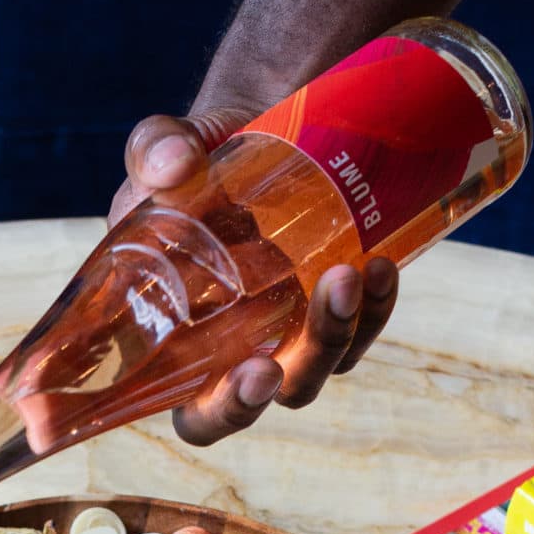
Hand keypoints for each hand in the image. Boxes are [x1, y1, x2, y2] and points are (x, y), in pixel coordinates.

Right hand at [112, 112, 398, 447]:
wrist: (256, 122)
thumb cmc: (194, 157)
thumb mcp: (160, 145)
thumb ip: (152, 149)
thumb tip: (174, 164)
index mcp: (180, 336)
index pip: (194, 409)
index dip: (218, 412)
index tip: (248, 377)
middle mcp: (239, 344)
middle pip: (264, 401)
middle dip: (283, 383)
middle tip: (276, 362)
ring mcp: (293, 325)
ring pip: (321, 364)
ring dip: (336, 333)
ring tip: (345, 276)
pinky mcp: (339, 300)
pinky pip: (364, 324)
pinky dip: (377, 306)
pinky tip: (380, 266)